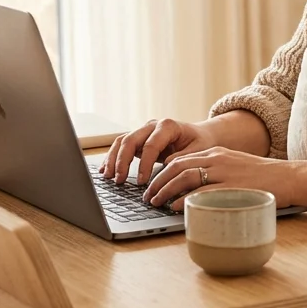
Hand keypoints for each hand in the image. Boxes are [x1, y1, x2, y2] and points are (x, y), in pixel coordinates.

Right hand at [99, 118, 217, 184]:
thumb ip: (183, 158)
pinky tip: (105, 170)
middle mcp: (152, 125)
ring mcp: (144, 131)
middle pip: (131, 140)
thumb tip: (166, 166)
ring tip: (108, 176)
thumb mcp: (199, 150)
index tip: (142, 181)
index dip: (144, 164)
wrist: (200, 135)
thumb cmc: (201, 143)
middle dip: (122, 161)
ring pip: (122, 141)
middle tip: (118, 180)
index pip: (151, 145)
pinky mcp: (139, 139)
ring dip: (113, 159)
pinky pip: (121, 146)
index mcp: (168, 126)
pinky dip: (113, 157)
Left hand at [142, 147, 292, 210]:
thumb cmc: (264, 178)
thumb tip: (193, 192)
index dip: (162, 172)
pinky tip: (174, 207)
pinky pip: (200, 191)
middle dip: (157, 181)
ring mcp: (224, 171)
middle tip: (147, 195)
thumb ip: (216, 175)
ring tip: (155, 202)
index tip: (152, 185)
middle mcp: (217, 158)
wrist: (289, 177)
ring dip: (164, 190)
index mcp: (216, 152)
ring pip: (184, 176)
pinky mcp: (231, 186)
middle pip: (176, 166)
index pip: (180, 159)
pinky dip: (183, 199)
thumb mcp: (236, 168)